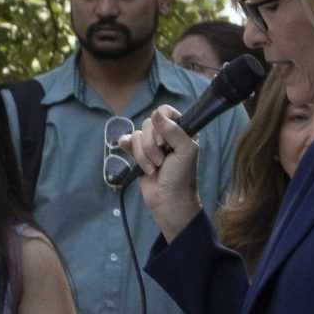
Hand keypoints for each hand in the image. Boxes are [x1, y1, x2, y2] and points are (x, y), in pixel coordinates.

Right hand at [126, 107, 202, 238]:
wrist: (168, 201)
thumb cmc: (181, 177)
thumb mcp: (185, 151)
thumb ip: (173, 130)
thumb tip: (155, 114)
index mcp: (181, 130)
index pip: (166, 112)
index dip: (161, 125)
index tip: (165, 142)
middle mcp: (165, 135)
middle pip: (148, 124)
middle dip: (152, 146)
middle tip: (162, 161)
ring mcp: (150, 145)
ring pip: (137, 136)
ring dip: (144, 156)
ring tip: (154, 169)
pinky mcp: (138, 154)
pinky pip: (127, 142)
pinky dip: (129, 149)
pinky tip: (130, 155)